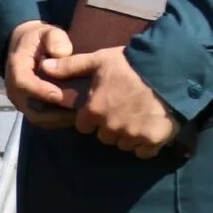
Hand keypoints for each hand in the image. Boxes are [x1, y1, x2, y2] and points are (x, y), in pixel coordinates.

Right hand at [4, 20, 76, 128]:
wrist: (25, 47)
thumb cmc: (38, 40)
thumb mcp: (47, 32)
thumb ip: (55, 39)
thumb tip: (61, 53)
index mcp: (16, 67)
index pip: (23, 83)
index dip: (40, 91)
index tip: (59, 95)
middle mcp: (14, 87)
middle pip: (30, 107)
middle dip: (54, 112)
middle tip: (77, 112)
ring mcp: (21, 99)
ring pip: (36, 117)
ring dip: (57, 119)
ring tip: (79, 116)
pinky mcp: (29, 106)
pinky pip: (41, 119)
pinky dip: (57, 120)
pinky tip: (75, 116)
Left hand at [41, 46, 180, 156]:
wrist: (169, 71)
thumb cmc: (130, 65)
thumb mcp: (98, 60)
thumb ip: (70, 67)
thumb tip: (44, 67)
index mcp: (94, 111)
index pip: (83, 126)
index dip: (91, 118)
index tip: (100, 108)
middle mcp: (111, 127)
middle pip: (104, 136)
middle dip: (109, 126)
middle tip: (121, 111)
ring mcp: (133, 135)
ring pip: (123, 144)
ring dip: (127, 135)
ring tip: (136, 118)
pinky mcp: (153, 140)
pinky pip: (144, 151)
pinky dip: (146, 144)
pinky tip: (149, 129)